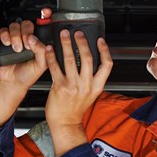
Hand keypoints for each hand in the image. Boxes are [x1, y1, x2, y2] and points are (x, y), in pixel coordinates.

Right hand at [0, 7, 51, 93]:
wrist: (12, 81)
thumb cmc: (28, 74)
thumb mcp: (41, 64)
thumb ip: (42, 51)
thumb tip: (34, 39)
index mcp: (41, 42)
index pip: (44, 25)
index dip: (45, 16)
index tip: (46, 12)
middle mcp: (30, 38)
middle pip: (28, 23)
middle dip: (26, 32)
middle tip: (26, 44)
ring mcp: (17, 38)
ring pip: (16, 25)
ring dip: (16, 36)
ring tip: (17, 49)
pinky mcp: (6, 40)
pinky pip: (4, 30)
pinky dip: (5, 36)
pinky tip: (8, 44)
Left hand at [44, 29, 112, 156]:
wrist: (65, 123)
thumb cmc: (76, 108)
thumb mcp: (91, 93)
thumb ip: (92, 78)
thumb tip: (90, 59)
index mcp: (97, 86)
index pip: (107, 65)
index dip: (105, 50)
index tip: (100, 40)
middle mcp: (87, 85)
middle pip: (88, 58)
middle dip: (82, 42)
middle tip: (78, 33)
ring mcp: (73, 86)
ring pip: (71, 60)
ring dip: (66, 44)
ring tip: (64, 34)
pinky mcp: (60, 87)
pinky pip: (55, 67)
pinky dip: (51, 56)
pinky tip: (49, 49)